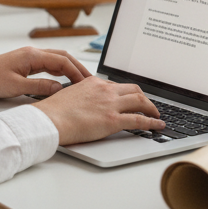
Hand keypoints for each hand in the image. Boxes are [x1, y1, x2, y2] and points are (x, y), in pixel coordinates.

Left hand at [0, 46, 91, 98]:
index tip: (87, 83)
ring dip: (69, 68)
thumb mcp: (16, 87)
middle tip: (90, 81)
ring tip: (81, 81)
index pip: (62, 61)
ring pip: (56, 59)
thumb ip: (40, 88)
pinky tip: (63, 79)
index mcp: (32, 55)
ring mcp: (29, 57)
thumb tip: (60, 90)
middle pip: (62, 57)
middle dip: (78, 68)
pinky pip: (47, 64)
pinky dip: (59, 70)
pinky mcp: (25, 63)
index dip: (77, 72)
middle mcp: (32, 53)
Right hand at [35, 76, 164, 145]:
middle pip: (133, 89)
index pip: (116, 86)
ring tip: (156, 114)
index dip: (126, 93)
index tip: (129, 99)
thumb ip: (82, 97)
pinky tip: (158, 125)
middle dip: (143, 97)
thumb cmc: (53, 112)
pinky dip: (153, 122)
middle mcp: (104, 90)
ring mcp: (110, 104)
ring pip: (140, 101)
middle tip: (147, 105)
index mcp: (92, 83)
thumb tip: (85, 105)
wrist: (49, 120)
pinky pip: (140, 120)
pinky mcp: (113, 120)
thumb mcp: (69, 96)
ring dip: (151, 108)